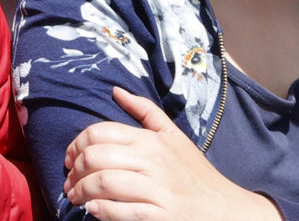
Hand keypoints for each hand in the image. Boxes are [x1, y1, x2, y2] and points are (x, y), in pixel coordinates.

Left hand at [64, 88, 277, 220]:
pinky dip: (102, 211)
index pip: (100, 133)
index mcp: (152, 140)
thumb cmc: (196, 174)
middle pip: (97, 157)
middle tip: (69, 181)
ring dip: (82, 192)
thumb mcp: (174, 137)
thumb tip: (115, 90)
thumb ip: (145, 111)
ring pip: (105, 183)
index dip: (76, 145)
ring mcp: (159, 189)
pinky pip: (123, 211)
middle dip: (75, 171)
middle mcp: (153, 161)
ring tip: (75, 198)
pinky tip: (93, 211)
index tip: (69, 158)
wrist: (229, 211)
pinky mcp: (164, 216)